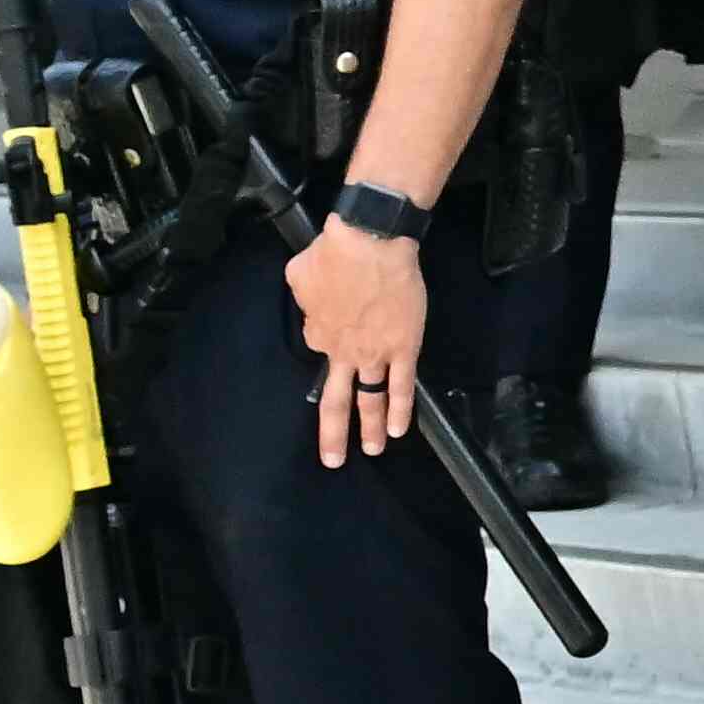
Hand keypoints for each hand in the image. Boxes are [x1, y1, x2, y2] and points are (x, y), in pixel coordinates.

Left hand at [291, 219, 428, 467]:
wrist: (370, 244)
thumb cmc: (333, 252)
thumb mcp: (300, 271)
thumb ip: (304, 293)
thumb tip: (311, 295)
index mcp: (316, 330)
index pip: (318, 345)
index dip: (326, 339)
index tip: (335, 329)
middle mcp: (341, 352)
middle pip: (335, 400)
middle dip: (333, 433)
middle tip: (332, 459)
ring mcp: (373, 354)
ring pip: (369, 399)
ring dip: (369, 428)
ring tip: (372, 450)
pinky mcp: (403, 348)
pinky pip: (401, 385)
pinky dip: (400, 409)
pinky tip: (398, 429)